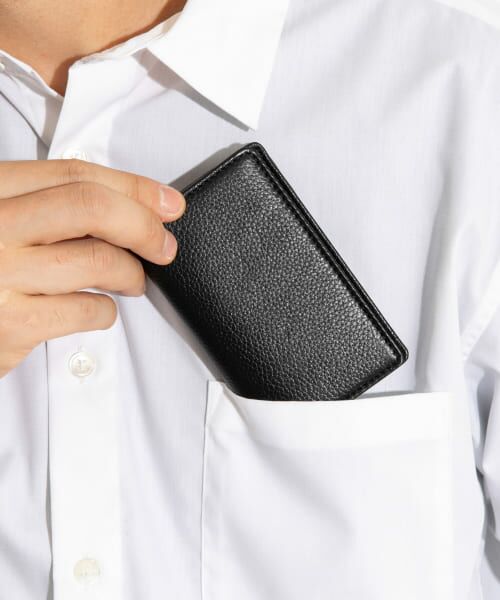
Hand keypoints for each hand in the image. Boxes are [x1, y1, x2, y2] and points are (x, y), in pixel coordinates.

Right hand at [0, 158, 185, 377]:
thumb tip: (133, 205)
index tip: (166, 202)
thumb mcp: (6, 223)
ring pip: (97, 260)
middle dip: (143, 225)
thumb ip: (49, 208)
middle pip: (90, 207)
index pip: (73, 175)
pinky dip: (106, 312)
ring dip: (131, 274)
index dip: (132, 186)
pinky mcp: (11, 323)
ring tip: (132, 281)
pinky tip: (99, 310)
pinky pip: (86, 310)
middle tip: (163, 246)